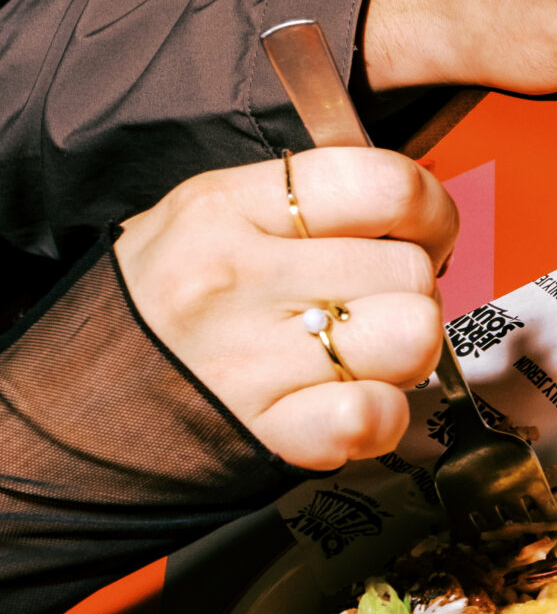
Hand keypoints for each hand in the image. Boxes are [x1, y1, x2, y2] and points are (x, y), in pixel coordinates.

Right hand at [115, 149, 457, 469]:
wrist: (71, 406)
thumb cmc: (159, 307)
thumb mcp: (208, 218)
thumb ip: (304, 201)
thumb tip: (409, 206)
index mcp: (227, 207)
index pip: (385, 183)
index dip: (429, 212)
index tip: (418, 234)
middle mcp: (239, 277)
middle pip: (412, 268)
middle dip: (409, 291)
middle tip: (370, 305)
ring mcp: (252, 357)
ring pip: (414, 337)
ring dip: (404, 353)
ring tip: (357, 353)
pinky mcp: (269, 429)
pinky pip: (376, 412)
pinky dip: (381, 416)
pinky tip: (346, 404)